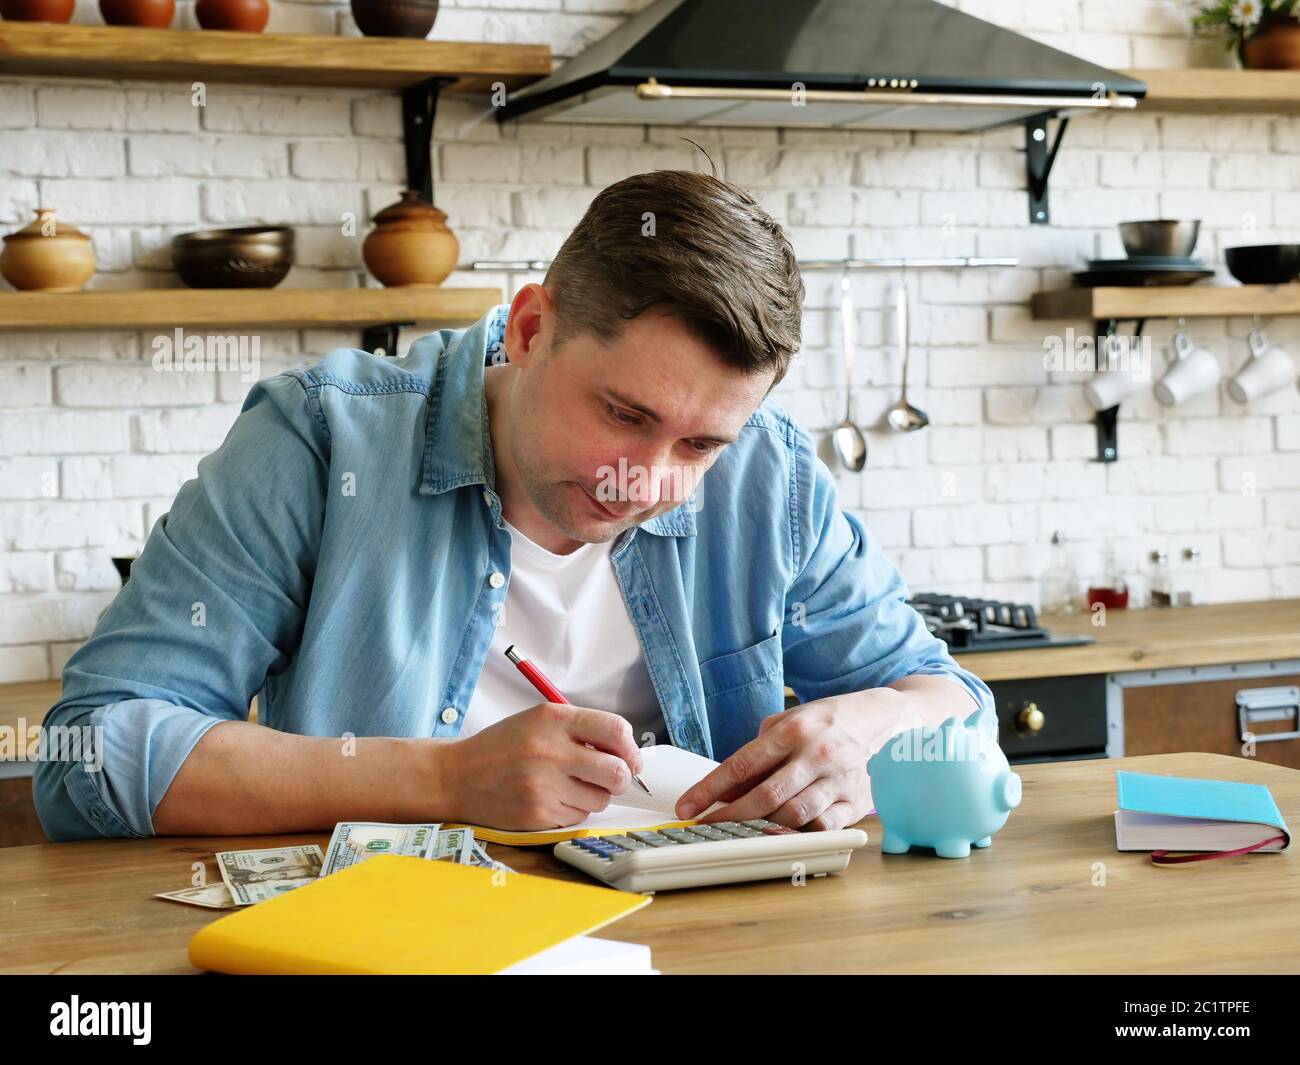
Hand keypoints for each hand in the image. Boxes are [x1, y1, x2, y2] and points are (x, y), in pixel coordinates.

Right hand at [442, 703, 644, 830]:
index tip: (630, 757)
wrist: (457, 776)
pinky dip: (571, 810)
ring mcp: (544, 785)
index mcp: (553, 719)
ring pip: (600, 799)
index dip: (630, 748)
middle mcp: (550, 750)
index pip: (616, 730)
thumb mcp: (539, 721)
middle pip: (617, 771)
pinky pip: (578, 816)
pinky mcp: (538, 814)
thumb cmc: (503, 747)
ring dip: (593, 795)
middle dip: (621, 778)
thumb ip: (581, 729)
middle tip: (611, 778)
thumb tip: (628, 751)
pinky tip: (549, 798)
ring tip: (568, 786)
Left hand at [674, 694, 877, 830]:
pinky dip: (797, 835)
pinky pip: (822, 827)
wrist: (882, 720)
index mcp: (793, 731)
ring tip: (738, 832)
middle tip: (706, 827)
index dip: (710, 789)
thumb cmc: (826, 723)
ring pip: (793, 816)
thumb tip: (726, 788)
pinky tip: (779, 836)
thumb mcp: (788, 723)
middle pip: (765, 796)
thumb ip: (757, 753)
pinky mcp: (855, 801)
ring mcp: (837, 780)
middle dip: (729, 816)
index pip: (742, 765)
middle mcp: (815, 755)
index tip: (687, 806)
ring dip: (761, 828)